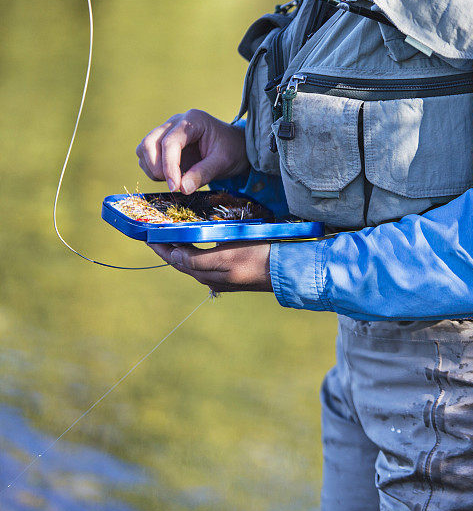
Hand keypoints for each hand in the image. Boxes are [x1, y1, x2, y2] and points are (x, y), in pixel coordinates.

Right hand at [136, 109, 248, 193]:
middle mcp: (176, 122)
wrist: (236, 147)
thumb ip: (203, 173)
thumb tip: (182, 189)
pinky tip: (172, 177)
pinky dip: (153, 170)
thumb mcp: (223, 162)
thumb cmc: (232, 150)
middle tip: (174, 185)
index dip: (169, 166)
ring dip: (152, 169)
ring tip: (175, 181)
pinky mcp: (163, 143)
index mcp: (193, 121)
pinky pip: (147, 156)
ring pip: (144, 149)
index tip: (175, 187)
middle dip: (156, 167)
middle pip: (149, 143)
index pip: (170, 142)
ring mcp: (167, 131)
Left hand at [148, 242, 272, 292]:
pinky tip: (197, 243)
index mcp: (208, 275)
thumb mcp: (227, 255)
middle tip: (154, 231)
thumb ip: (199, 258)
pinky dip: (195, 251)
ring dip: (180, 248)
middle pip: (182, 262)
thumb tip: (174, 255)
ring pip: (193, 262)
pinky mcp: (232, 275)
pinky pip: (206, 262)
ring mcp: (222, 278)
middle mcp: (212, 279)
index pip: (175, 259)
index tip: (145, 233)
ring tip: (171, 234)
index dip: (159, 246)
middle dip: (166, 246)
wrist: (288, 269)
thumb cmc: (259, 256)